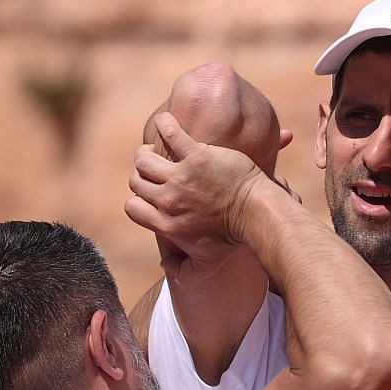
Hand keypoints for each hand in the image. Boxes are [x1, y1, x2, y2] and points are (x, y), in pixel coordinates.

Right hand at [126, 114, 265, 258]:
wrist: (258, 214)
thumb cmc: (234, 237)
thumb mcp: (207, 260)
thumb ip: (183, 267)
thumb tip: (165, 266)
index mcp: (166, 224)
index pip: (132, 207)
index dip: (139, 199)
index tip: (151, 193)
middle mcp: (168, 201)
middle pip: (136, 180)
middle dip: (143, 174)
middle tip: (157, 167)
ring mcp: (181, 177)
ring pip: (144, 158)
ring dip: (149, 151)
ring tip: (161, 147)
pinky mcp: (196, 155)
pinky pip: (169, 132)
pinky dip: (165, 124)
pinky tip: (168, 122)